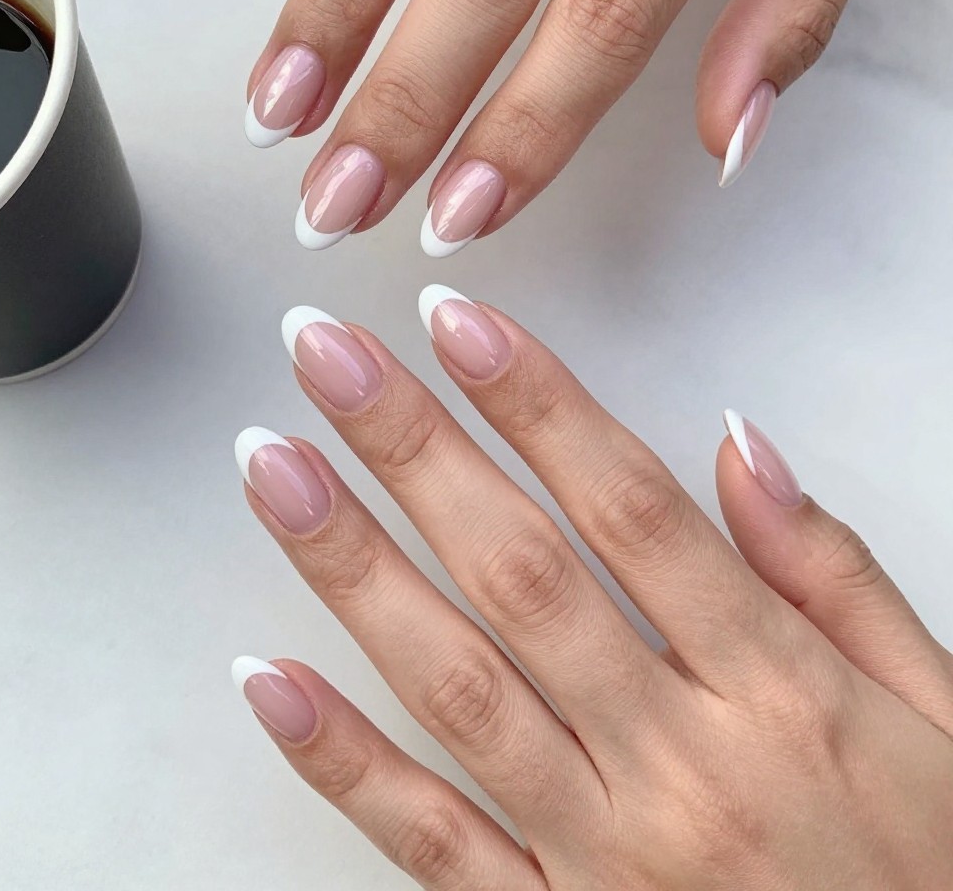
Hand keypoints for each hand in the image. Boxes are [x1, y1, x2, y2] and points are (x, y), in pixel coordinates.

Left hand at [231, 290, 952, 888]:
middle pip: (521, 573)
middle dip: (412, 448)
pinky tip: (270, 677)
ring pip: (456, 686)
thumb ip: (834, 574)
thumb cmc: (927, 873)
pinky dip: (343, 760)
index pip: (631, 508)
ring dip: (353, 566)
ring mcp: (606, 856)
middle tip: (327, 351)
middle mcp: (681, 765)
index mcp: (780, 692)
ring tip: (273, 464)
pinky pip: (432, 843)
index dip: (536, 402)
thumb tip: (741, 447)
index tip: (458, 322)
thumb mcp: (938, 713)